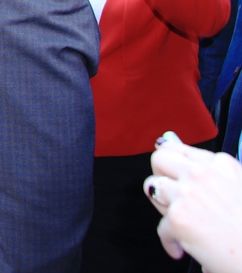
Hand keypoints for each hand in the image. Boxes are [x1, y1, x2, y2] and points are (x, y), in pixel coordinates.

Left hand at [144, 136, 241, 270]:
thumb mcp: (237, 185)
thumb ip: (205, 165)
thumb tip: (168, 138)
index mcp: (222, 164)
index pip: (179, 149)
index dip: (176, 167)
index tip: (175, 176)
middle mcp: (203, 173)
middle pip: (159, 159)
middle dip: (161, 177)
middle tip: (174, 197)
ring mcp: (188, 193)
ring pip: (152, 187)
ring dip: (163, 206)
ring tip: (183, 221)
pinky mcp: (178, 217)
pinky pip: (161, 226)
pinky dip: (170, 240)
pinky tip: (183, 247)